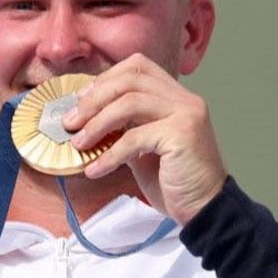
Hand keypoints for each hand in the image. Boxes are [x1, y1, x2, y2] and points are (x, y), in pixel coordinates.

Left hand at [62, 53, 227, 224]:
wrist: (206, 210)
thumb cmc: (175, 182)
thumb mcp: (143, 148)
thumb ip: (124, 127)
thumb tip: (86, 120)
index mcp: (177, 97)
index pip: (138, 66)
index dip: (105, 79)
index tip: (81, 100)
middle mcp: (185, 99)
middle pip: (130, 79)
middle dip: (93, 99)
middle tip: (71, 122)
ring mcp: (187, 114)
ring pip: (129, 103)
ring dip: (96, 123)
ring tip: (79, 143)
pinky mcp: (182, 134)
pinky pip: (134, 138)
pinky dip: (109, 154)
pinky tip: (95, 170)